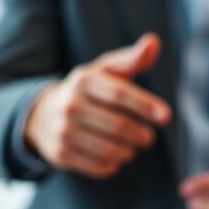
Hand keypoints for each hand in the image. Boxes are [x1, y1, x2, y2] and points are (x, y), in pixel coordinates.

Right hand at [24, 33, 171, 178]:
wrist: (42, 116)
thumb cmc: (87, 91)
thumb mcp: (105, 71)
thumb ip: (132, 59)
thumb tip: (153, 41)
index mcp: (83, 81)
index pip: (119, 94)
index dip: (145, 105)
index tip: (165, 116)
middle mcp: (70, 105)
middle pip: (118, 125)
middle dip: (140, 134)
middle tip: (147, 137)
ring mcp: (63, 131)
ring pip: (111, 150)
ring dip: (129, 151)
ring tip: (131, 146)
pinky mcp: (61, 154)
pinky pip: (99, 167)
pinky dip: (113, 164)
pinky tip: (114, 156)